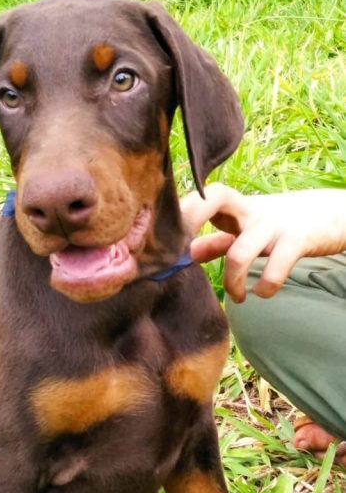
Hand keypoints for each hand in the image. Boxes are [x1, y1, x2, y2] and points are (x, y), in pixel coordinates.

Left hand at [181, 183, 345, 301]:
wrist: (332, 215)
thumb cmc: (281, 224)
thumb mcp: (248, 230)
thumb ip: (219, 240)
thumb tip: (190, 253)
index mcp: (237, 206)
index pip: (204, 196)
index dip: (182, 210)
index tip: (164, 238)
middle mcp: (251, 210)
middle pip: (216, 198)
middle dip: (192, 218)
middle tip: (182, 255)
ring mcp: (274, 224)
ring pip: (240, 251)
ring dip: (232, 281)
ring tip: (237, 297)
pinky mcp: (297, 240)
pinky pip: (274, 268)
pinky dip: (265, 285)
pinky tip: (262, 292)